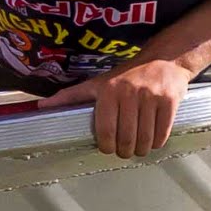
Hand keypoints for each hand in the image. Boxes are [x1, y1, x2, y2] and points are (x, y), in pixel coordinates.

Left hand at [39, 57, 193, 158]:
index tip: (109, 148)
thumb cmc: (126, 75)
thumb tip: (40, 107)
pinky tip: (152, 138)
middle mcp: (129, 92)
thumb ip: (70, 97)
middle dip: (125, 151)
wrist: (164, 59)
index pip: (105, 132)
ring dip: (141, 150)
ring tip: (138, 146)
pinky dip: (157, 143)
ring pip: (145, 140)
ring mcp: (151, 96)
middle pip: (126, 139)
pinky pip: (162, 134)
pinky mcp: (169, 101)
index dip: (107, 147)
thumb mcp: (97, 83)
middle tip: (125, 150)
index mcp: (108, 90)